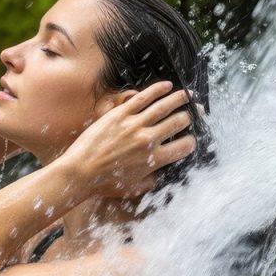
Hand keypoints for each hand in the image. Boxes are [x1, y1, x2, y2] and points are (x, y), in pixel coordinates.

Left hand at [56, 80, 196, 197]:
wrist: (79, 172)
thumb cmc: (104, 184)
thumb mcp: (134, 189)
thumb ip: (151, 181)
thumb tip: (161, 175)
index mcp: (154, 160)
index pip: (184, 146)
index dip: (191, 141)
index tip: (191, 138)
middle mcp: (148, 140)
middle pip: (178, 122)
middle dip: (191, 116)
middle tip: (196, 112)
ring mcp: (133, 125)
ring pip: (164, 106)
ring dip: (180, 98)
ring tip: (188, 95)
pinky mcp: (119, 114)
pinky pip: (143, 98)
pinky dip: (157, 90)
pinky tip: (167, 86)